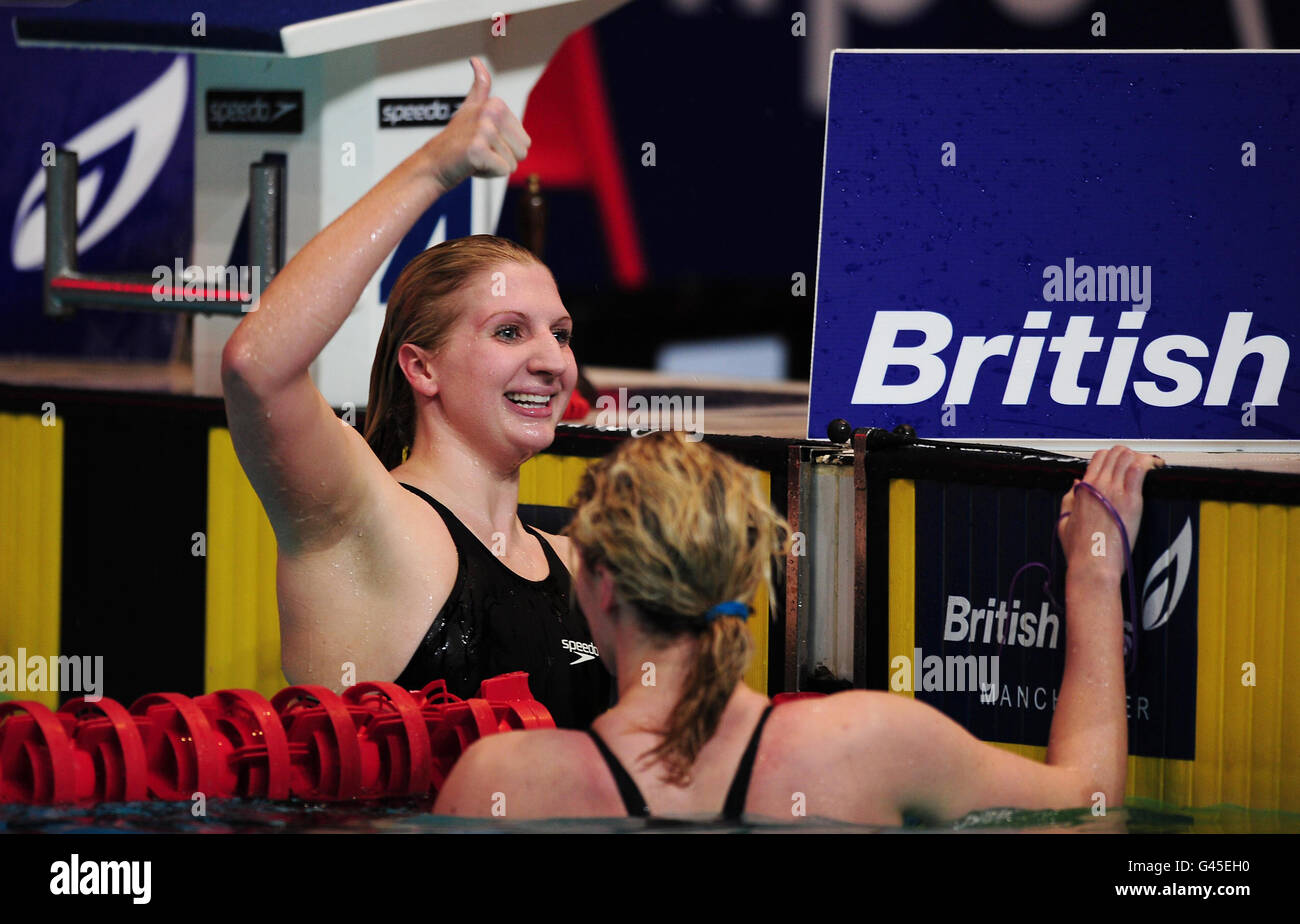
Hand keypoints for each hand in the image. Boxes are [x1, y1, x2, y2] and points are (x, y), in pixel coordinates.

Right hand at [424, 57, 530, 191]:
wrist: (433, 164)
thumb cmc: (455, 140)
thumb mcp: (469, 109)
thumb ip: (479, 87)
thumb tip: (476, 60)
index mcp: (496, 104)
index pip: (525, 141)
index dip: (506, 149)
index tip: (484, 142)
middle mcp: (490, 113)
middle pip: (522, 152)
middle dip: (503, 159)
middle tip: (480, 152)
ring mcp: (484, 130)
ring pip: (513, 163)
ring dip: (494, 167)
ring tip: (475, 157)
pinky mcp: (477, 150)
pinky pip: (502, 171)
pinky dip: (488, 174)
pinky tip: (472, 165)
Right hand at [1058, 446, 1161, 575]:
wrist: (1093, 563)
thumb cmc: (1079, 548)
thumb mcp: (1064, 520)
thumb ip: (1068, 499)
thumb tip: (1075, 484)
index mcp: (1083, 488)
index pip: (1099, 456)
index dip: (1111, 457)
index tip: (1120, 465)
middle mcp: (1099, 484)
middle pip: (1116, 453)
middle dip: (1127, 455)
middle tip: (1136, 464)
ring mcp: (1116, 490)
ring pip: (1129, 457)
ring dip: (1139, 458)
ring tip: (1148, 466)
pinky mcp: (1132, 500)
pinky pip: (1140, 470)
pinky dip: (1148, 465)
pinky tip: (1155, 468)